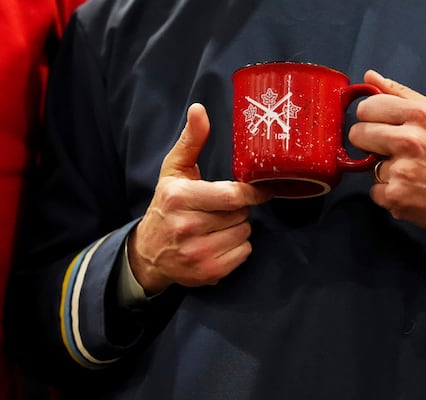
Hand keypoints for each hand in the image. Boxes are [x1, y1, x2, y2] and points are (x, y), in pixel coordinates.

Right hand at [128, 104, 271, 294]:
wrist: (149, 253)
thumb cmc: (166, 205)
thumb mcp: (174, 170)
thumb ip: (191, 140)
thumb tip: (200, 109)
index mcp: (179, 198)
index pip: (232, 196)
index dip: (252, 193)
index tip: (259, 190)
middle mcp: (186, 227)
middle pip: (241, 214)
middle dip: (239, 209)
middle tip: (223, 208)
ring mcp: (197, 254)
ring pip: (245, 233)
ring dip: (238, 227)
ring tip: (218, 225)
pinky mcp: (207, 273)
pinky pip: (243, 254)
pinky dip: (238, 247)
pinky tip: (219, 242)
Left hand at [349, 70, 425, 242]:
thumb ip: (400, 94)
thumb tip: (369, 76)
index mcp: (422, 114)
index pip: (368, 106)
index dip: (370, 117)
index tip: (380, 125)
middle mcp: (411, 140)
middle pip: (358, 133)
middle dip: (369, 142)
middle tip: (391, 150)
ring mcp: (402, 169)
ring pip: (366, 164)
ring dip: (383, 170)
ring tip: (408, 171)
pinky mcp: (396, 195)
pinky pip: (373, 189)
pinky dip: (387, 193)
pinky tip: (408, 190)